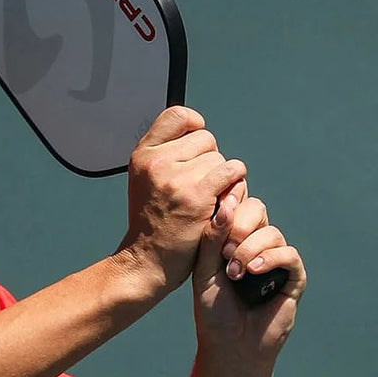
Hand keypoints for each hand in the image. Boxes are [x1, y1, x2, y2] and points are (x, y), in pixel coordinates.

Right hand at [119, 106, 246, 293]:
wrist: (147, 261)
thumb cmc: (152, 225)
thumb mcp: (145, 181)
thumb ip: (165, 154)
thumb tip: (197, 129)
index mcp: (142, 155)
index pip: (177, 116)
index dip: (193, 126)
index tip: (195, 148)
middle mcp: (156, 162)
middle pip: (205, 138)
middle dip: (208, 161)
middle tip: (198, 187)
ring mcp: (176, 178)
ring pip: (220, 158)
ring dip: (222, 179)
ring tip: (205, 201)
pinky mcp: (196, 195)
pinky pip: (231, 172)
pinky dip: (234, 185)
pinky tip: (222, 201)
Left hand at [193, 187, 307, 376]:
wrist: (229, 346)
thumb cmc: (213, 312)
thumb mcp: (204, 272)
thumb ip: (211, 239)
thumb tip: (226, 204)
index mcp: (232, 241)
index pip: (238, 207)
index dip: (232, 204)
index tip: (220, 210)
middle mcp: (255, 246)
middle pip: (258, 211)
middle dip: (241, 225)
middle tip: (225, 250)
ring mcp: (275, 261)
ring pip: (272, 233)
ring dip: (250, 250)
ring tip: (234, 274)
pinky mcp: (292, 278)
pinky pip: (289, 255)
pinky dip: (270, 258)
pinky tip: (252, 272)